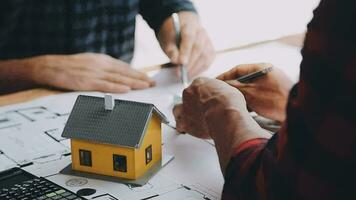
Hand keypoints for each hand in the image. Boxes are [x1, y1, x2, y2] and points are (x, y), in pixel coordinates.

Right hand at [26, 53, 154, 92]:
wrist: (49, 67)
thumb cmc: (70, 67)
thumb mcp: (90, 63)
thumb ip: (103, 68)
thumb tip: (118, 76)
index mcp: (101, 60)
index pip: (124, 67)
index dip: (137, 73)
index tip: (148, 78)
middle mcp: (100, 65)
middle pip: (124, 72)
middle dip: (140, 78)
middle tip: (153, 83)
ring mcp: (93, 73)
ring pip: (118, 78)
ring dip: (133, 83)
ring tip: (146, 87)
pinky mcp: (86, 82)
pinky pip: (104, 85)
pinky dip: (116, 87)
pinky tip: (126, 90)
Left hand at [158, 11, 214, 76]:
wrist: (182, 27)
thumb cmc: (173, 35)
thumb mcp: (167, 40)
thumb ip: (171, 50)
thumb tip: (176, 62)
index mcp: (189, 25)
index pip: (189, 37)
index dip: (186, 51)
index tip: (181, 63)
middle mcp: (201, 32)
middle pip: (199, 48)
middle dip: (190, 63)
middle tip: (180, 74)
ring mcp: (208, 41)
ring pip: (205, 56)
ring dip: (195, 68)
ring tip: (185, 77)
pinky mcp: (211, 50)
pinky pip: (208, 61)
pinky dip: (200, 69)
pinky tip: (192, 74)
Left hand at [173, 78, 269, 172]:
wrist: (224, 114)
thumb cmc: (228, 102)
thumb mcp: (229, 89)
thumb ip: (221, 92)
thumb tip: (224, 96)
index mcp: (199, 83)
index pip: (196, 87)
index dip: (201, 95)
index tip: (206, 100)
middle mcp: (189, 94)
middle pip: (185, 97)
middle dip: (190, 103)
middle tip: (198, 109)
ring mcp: (185, 108)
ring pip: (177, 110)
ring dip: (182, 114)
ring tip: (189, 118)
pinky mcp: (185, 122)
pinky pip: (180, 125)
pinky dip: (184, 127)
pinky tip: (188, 129)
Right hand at [217, 63, 292, 122]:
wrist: (297, 113)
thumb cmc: (274, 100)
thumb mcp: (250, 93)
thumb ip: (235, 87)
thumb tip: (222, 85)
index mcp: (262, 68)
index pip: (238, 69)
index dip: (224, 76)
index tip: (214, 84)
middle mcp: (267, 74)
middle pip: (243, 79)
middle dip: (232, 88)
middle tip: (221, 95)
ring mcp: (271, 85)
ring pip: (249, 89)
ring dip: (240, 97)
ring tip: (231, 105)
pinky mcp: (274, 97)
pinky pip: (257, 97)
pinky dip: (249, 103)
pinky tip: (243, 111)